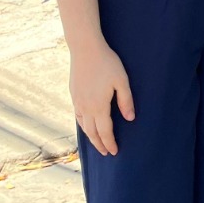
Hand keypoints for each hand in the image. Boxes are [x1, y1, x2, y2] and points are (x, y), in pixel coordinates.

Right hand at [69, 38, 133, 155]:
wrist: (85, 49)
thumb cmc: (107, 63)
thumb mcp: (121, 81)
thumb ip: (126, 101)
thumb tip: (130, 119)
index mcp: (99, 106)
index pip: (105, 131)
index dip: (110, 143)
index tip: (115, 152)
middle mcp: (86, 107)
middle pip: (92, 132)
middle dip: (100, 144)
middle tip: (107, 153)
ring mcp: (77, 101)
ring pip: (83, 126)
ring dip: (91, 136)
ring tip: (98, 143)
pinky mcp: (73, 95)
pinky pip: (78, 116)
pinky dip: (83, 125)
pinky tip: (86, 125)